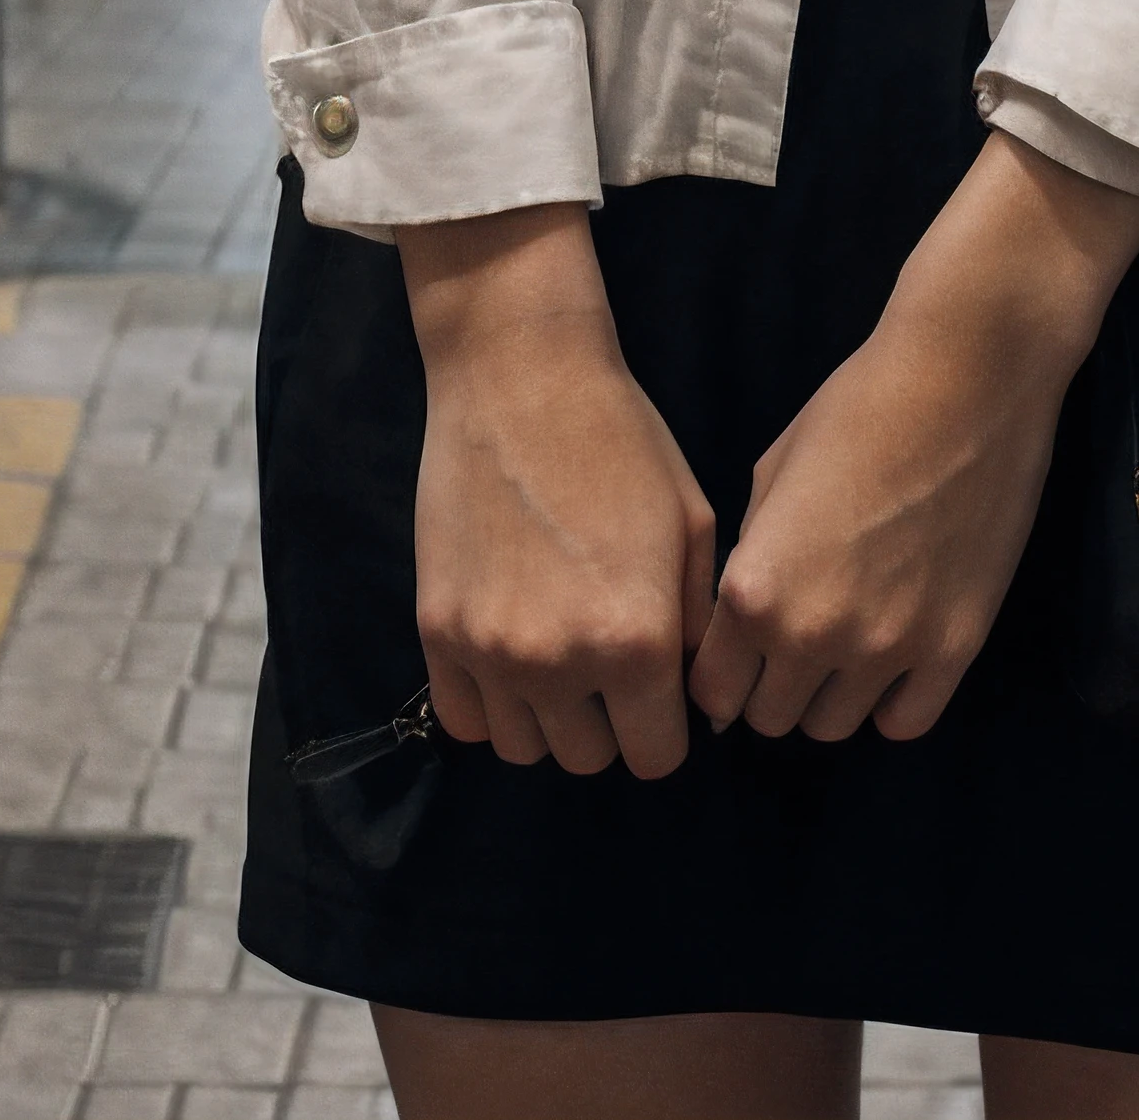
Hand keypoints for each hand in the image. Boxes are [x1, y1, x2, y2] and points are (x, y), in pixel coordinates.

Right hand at [400, 208, 716, 781]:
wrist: (521, 379)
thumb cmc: (623, 442)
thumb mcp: (691, 526)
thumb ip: (699, 626)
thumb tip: (701, 699)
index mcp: (635, 641)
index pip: (657, 756)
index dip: (667, 727)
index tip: (661, 690)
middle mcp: (560, 663)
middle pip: (590, 759)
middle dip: (610, 723)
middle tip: (611, 665)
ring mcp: (489, 652)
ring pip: (525, 749)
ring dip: (550, 718)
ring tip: (561, 656)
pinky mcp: (436, 631)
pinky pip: (465, 721)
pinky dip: (493, 705)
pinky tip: (512, 655)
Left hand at [689, 133, 1138, 746]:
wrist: (965, 377)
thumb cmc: (856, 406)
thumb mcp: (771, 475)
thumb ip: (749, 560)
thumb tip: (742, 620)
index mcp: (754, 591)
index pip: (711, 691)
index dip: (719, 673)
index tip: (736, 652)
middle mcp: (813, 636)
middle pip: (769, 717)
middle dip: (771, 683)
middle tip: (793, 636)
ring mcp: (888, 650)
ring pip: (832, 727)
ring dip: (829, 692)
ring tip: (845, 637)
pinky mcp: (955, 649)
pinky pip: (905, 722)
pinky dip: (891, 699)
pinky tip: (893, 651)